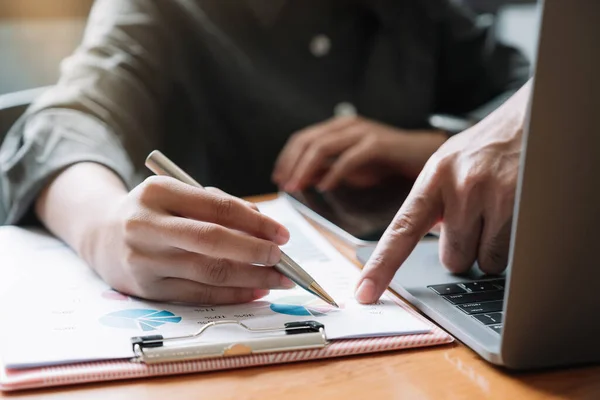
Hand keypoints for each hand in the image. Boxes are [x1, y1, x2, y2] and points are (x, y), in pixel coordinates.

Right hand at [41, 167, 295, 304]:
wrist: (101, 236)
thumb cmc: (155, 212)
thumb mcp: (178, 195)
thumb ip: (217, 205)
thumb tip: (263, 229)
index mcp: (158, 192)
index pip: (217, 208)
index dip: (255, 222)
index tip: (282, 234)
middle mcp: (146, 224)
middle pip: (212, 241)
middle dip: (255, 251)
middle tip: (281, 258)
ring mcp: (143, 259)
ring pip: (208, 272)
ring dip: (250, 278)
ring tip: (277, 279)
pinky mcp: (146, 288)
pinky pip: (197, 294)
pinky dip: (231, 295)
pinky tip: (254, 292)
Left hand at [272, 116, 447, 191]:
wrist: (425, 154)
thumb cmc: (388, 161)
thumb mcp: (350, 167)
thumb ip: (327, 170)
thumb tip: (303, 179)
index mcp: (338, 128)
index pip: (303, 139)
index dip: (287, 158)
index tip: (278, 177)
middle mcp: (347, 125)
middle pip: (308, 141)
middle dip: (291, 164)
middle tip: (284, 185)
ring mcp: (362, 132)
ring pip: (323, 146)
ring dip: (306, 168)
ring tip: (297, 186)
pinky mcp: (378, 143)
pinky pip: (349, 158)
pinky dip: (334, 173)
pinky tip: (326, 187)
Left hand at [355, 82, 530, 303]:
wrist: (533, 120)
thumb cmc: (487, 148)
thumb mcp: (448, 166)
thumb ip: (431, 204)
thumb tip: (416, 245)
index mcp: (433, 178)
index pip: (400, 231)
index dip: (382, 266)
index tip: (365, 293)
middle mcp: (459, 185)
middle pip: (451, 258)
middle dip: (463, 247)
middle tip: (477, 219)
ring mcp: (492, 195)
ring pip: (481, 261)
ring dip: (488, 248)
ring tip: (498, 212)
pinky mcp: (522, 206)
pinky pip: (507, 256)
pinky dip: (510, 246)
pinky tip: (514, 216)